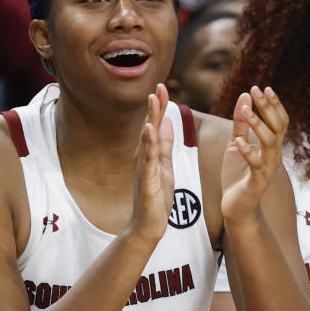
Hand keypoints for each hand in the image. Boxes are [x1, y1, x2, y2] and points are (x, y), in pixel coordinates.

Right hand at [129, 84, 174, 243]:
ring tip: (154, 100)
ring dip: (151, 118)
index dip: (160, 107)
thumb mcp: (164, 166)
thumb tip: (166, 123)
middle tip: (159, 85)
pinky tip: (149, 129)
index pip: (156, 126)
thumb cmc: (156, 198)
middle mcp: (143, 157)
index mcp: (150, 154)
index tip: (164, 86)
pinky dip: (148, 142)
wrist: (148, 225)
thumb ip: (164, 145)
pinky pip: (148, 158)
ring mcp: (143, 168)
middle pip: (150, 127)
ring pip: (148, 139)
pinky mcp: (146, 180)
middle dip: (155, 107)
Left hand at [220, 86, 287, 224]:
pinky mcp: (257, 182)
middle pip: (277, 128)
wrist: (237, 207)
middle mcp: (274, 156)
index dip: (273, 105)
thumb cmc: (237, 176)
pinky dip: (248, 152)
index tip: (263, 87)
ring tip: (247, 111)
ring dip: (258, 126)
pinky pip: (256, 165)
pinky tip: (239, 142)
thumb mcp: (236, 145)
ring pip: (270, 144)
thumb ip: (240, 124)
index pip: (278, 121)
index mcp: (270, 147)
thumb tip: (245, 97)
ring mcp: (267, 169)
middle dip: (268, 108)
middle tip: (257, 90)